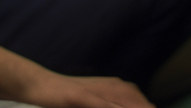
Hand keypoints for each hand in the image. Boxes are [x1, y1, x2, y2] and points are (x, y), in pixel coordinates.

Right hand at [20, 72, 152, 107]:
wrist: (43, 85)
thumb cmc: (69, 98)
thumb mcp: (94, 103)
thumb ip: (110, 105)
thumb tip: (123, 106)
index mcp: (115, 87)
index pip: (138, 99)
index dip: (146, 106)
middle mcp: (110, 86)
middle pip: (134, 99)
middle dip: (144, 107)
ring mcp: (96, 89)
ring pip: (121, 100)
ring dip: (134, 107)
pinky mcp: (80, 96)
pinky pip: (100, 104)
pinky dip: (111, 107)